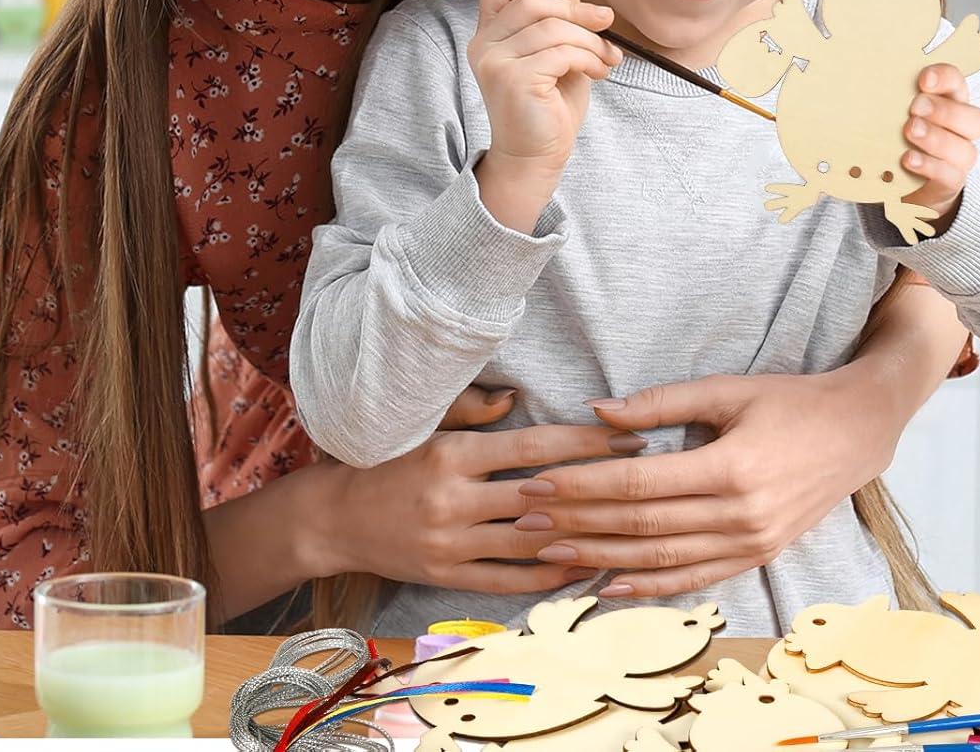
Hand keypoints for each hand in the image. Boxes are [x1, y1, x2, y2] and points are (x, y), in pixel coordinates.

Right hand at [322, 388, 646, 593]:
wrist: (333, 519)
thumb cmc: (385, 461)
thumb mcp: (424, 426)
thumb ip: (471, 412)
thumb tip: (518, 398)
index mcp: (452, 454)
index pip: (534, 447)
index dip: (586, 442)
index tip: (627, 435)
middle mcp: (453, 500)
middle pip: (543, 495)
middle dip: (599, 485)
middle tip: (646, 476)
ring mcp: (451, 544)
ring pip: (532, 543)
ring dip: (583, 534)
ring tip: (628, 524)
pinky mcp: (447, 578)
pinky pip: (509, 581)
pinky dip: (549, 576)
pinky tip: (583, 566)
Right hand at [469, 0, 618, 229]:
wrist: (535, 157)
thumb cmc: (548, 107)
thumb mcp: (558, 53)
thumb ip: (558, 18)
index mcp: (489, 34)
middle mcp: (484, 44)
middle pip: (533, 0)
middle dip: (578, 9)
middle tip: (606, 23)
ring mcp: (494, 62)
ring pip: (553, 27)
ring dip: (591, 40)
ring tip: (606, 59)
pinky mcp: (513, 79)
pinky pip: (562, 52)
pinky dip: (589, 59)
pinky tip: (598, 73)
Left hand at [508, 372, 902, 598]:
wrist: (855, 433)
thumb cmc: (788, 402)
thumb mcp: (726, 390)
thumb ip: (660, 403)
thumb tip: (598, 409)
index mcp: (730, 467)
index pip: (639, 483)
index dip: (585, 485)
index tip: (540, 482)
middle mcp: (739, 515)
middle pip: (642, 525)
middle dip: (579, 523)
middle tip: (527, 521)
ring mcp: (750, 544)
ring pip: (661, 560)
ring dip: (602, 558)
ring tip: (553, 553)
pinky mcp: (756, 558)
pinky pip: (693, 579)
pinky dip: (649, 588)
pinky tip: (610, 586)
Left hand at [901, 64, 979, 233]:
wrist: (899, 179)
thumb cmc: (896, 134)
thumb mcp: (893, 112)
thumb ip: (891, 98)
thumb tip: (863, 82)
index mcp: (950, 103)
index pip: (957, 84)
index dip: (945, 78)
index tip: (924, 79)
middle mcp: (961, 131)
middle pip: (975, 119)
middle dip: (945, 111)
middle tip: (916, 107)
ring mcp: (958, 159)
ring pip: (965, 150)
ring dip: (936, 138)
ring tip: (910, 131)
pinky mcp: (948, 182)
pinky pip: (949, 176)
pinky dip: (929, 166)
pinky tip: (908, 158)